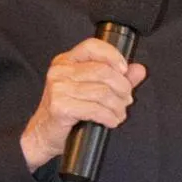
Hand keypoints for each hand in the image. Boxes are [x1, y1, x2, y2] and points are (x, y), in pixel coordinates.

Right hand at [19, 38, 146, 171]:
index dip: (113, 55)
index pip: (92, 46)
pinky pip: (94, 109)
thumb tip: (139, 69)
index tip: (125, 70)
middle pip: (102, 71)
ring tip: (120, 113)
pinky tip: (111, 121)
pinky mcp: (60, 107)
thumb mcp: (91, 89)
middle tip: (127, 99)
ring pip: (102, 91)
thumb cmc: (66, 110)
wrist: (42, 135)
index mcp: (66, 60)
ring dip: (118, 105)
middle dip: (122, 87)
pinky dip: (109, 116)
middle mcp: (60, 71)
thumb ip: (116, 77)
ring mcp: (58, 88)